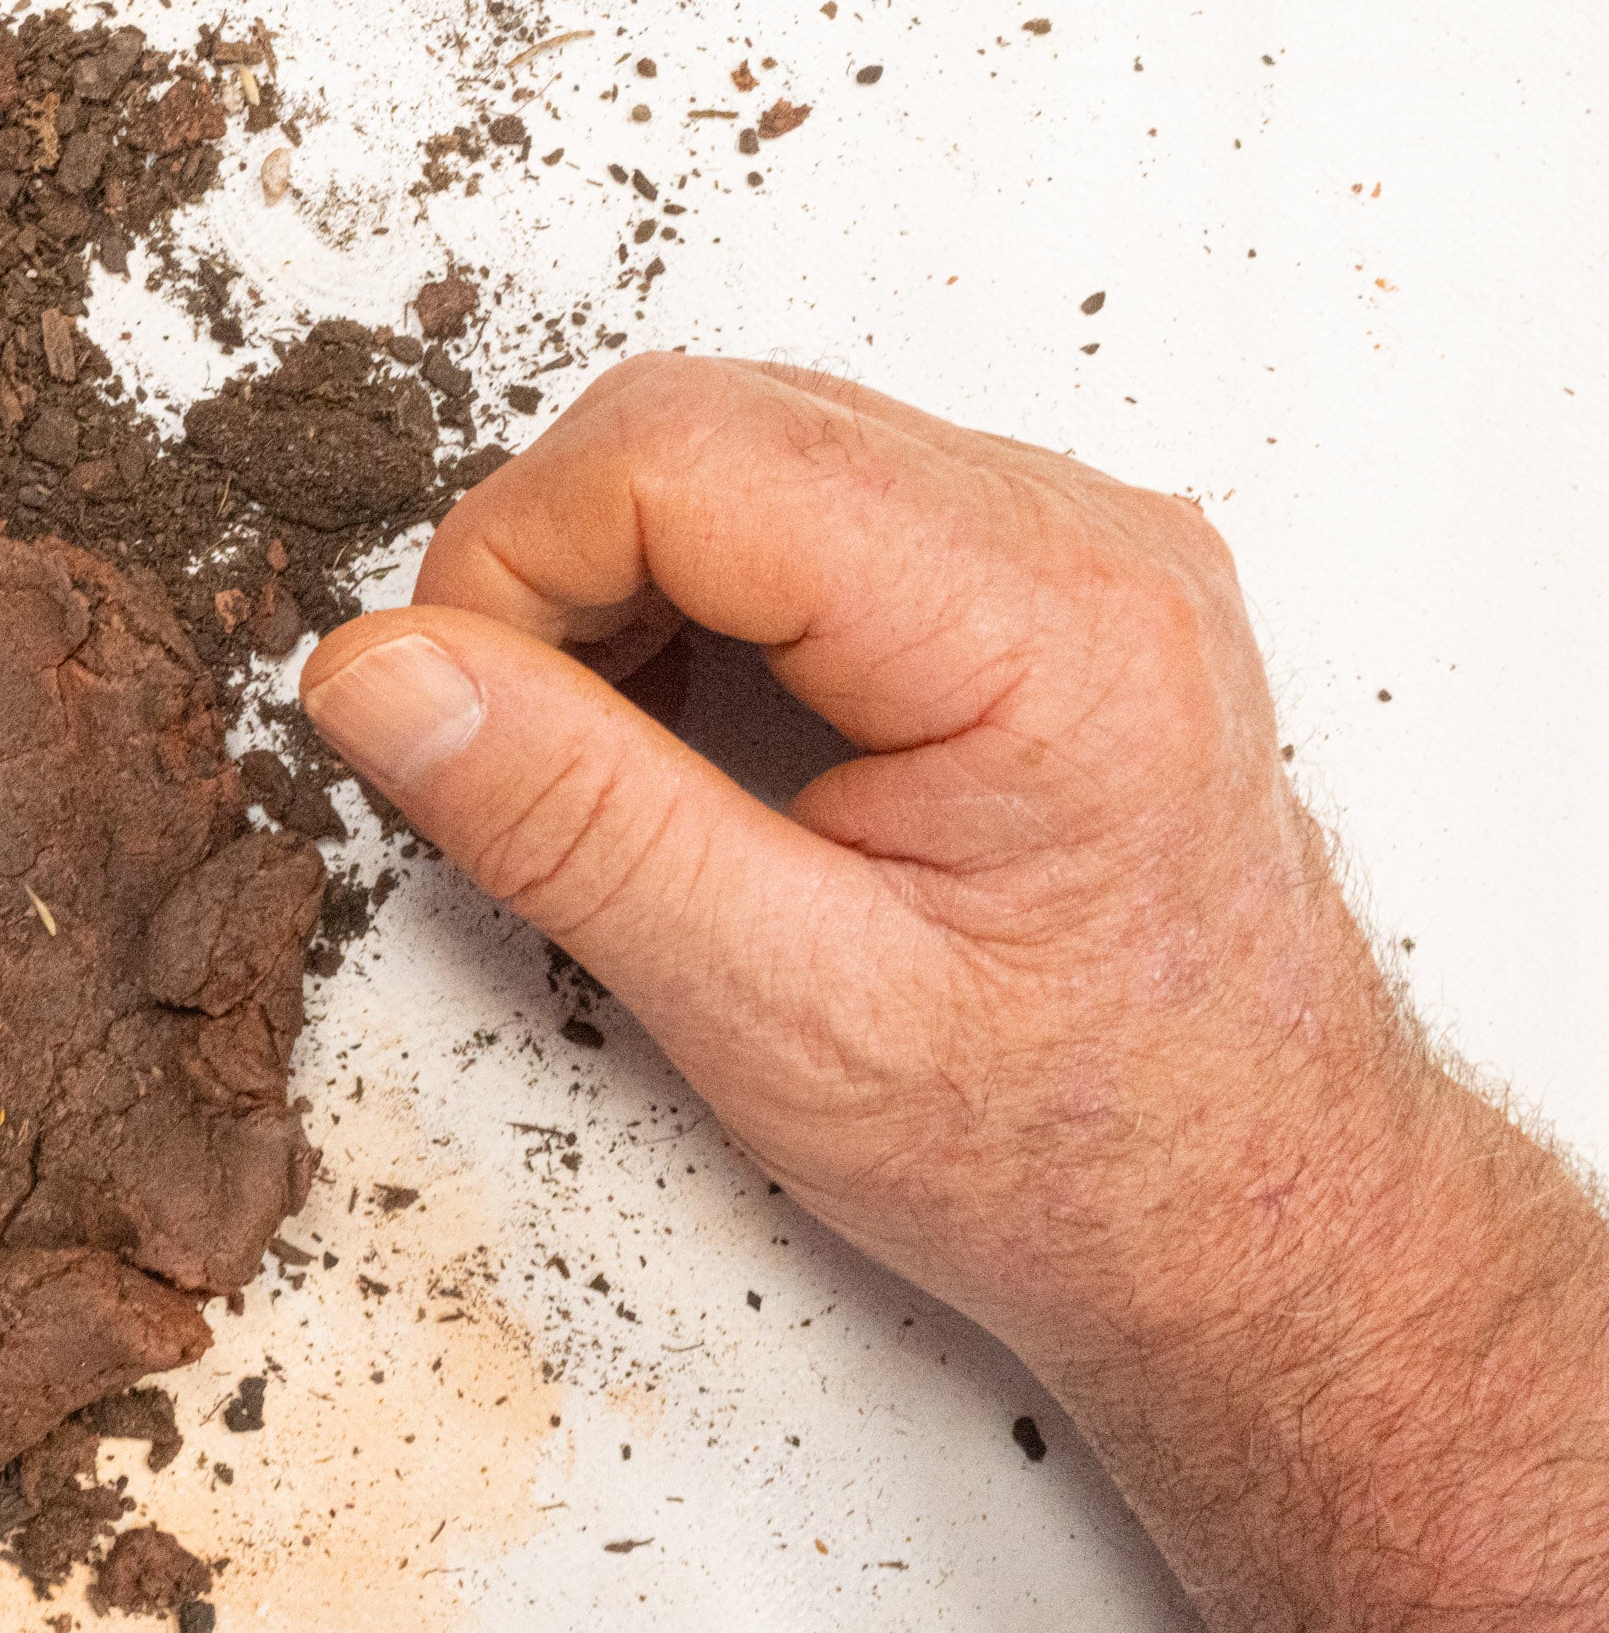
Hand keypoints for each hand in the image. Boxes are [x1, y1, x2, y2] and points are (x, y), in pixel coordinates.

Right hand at [295, 354, 1418, 1376]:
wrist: (1256, 1213)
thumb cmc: (1070, 1150)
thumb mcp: (785, 1020)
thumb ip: (573, 823)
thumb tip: (378, 674)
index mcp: (1048, 630)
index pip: (685, 453)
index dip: (510, 561)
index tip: (448, 716)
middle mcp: (1082, 538)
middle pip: (703, 419)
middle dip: (549, 566)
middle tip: (510, 754)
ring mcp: (1069, 543)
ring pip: (740, 441)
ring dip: (614, 582)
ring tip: (608, 764)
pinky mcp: (1035, 575)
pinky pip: (802, 496)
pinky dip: (691, 595)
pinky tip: (689, 736)